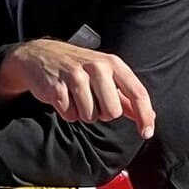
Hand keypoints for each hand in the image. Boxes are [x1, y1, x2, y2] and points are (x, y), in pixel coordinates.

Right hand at [0, 40, 155, 138]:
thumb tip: (148, 116)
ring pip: (90, 116)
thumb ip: (126, 96)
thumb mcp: (105, 75)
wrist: (40, 55)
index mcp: (113, 64)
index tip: (147, 133)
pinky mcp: (57, 87)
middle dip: (102, 113)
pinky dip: (67, 112)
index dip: (144, 115)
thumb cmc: (77, 67)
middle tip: (91, 100)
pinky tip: (63, 98)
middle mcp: (97, 67)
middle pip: (112, 112)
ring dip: (83, 113)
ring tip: (75, 98)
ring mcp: (75, 76)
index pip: (137, 93)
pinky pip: (70, 115)